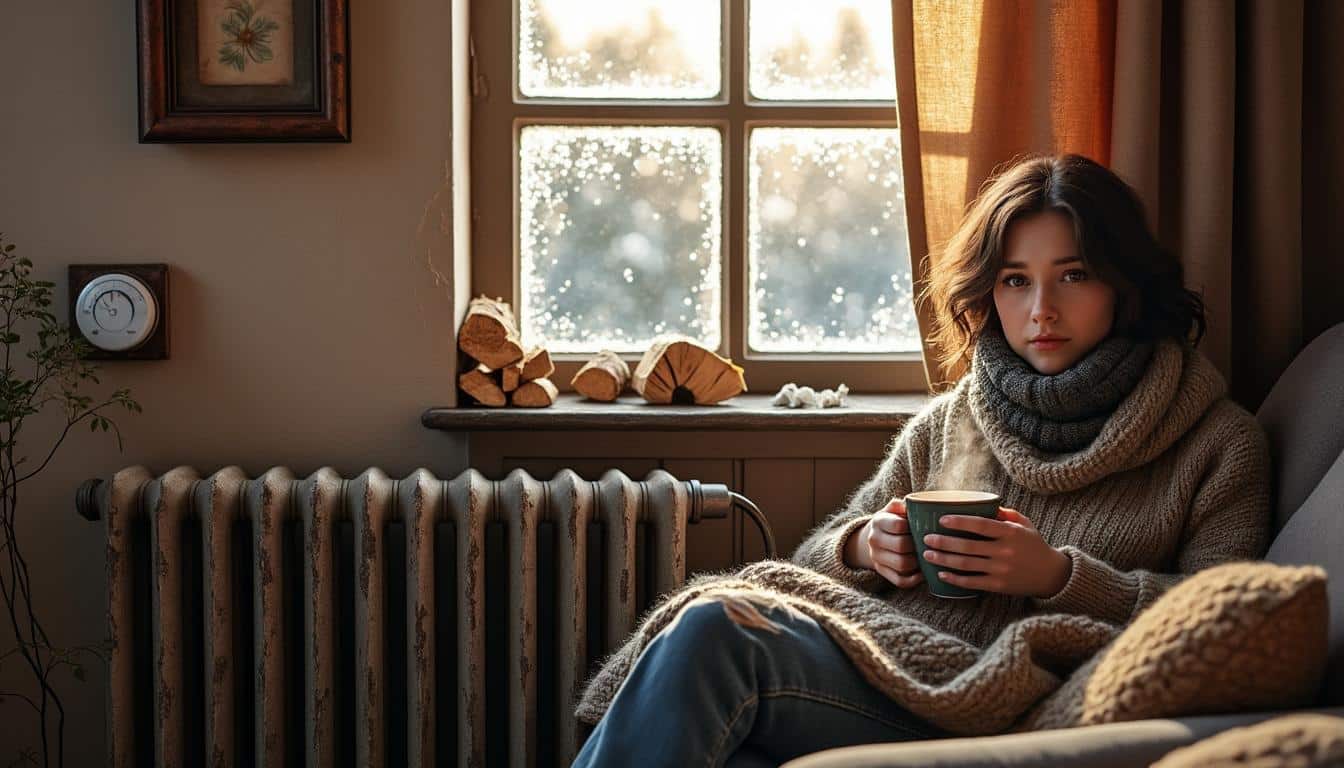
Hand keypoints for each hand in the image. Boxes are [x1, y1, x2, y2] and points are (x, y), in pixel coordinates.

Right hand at [853, 498, 923, 588]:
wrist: (874, 537)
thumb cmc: (892, 520)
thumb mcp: (893, 509)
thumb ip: (901, 505)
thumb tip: (912, 503)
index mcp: (878, 521)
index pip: (899, 525)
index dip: (914, 527)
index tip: (923, 527)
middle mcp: (874, 540)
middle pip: (901, 546)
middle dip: (917, 546)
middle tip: (929, 544)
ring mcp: (876, 558)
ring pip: (901, 565)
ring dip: (918, 562)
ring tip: (927, 557)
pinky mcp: (882, 572)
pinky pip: (900, 581)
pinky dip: (914, 579)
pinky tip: (923, 573)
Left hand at [920, 508, 1071, 597]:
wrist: (1051, 574)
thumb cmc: (1034, 544)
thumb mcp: (1024, 524)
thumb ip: (1004, 513)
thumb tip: (981, 502)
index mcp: (1010, 533)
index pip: (980, 525)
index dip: (959, 522)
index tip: (941, 519)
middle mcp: (1005, 551)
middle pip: (967, 547)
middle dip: (943, 542)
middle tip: (925, 539)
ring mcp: (1001, 570)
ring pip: (966, 565)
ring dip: (943, 560)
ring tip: (927, 555)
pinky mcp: (998, 586)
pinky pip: (972, 582)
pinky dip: (955, 579)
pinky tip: (941, 574)